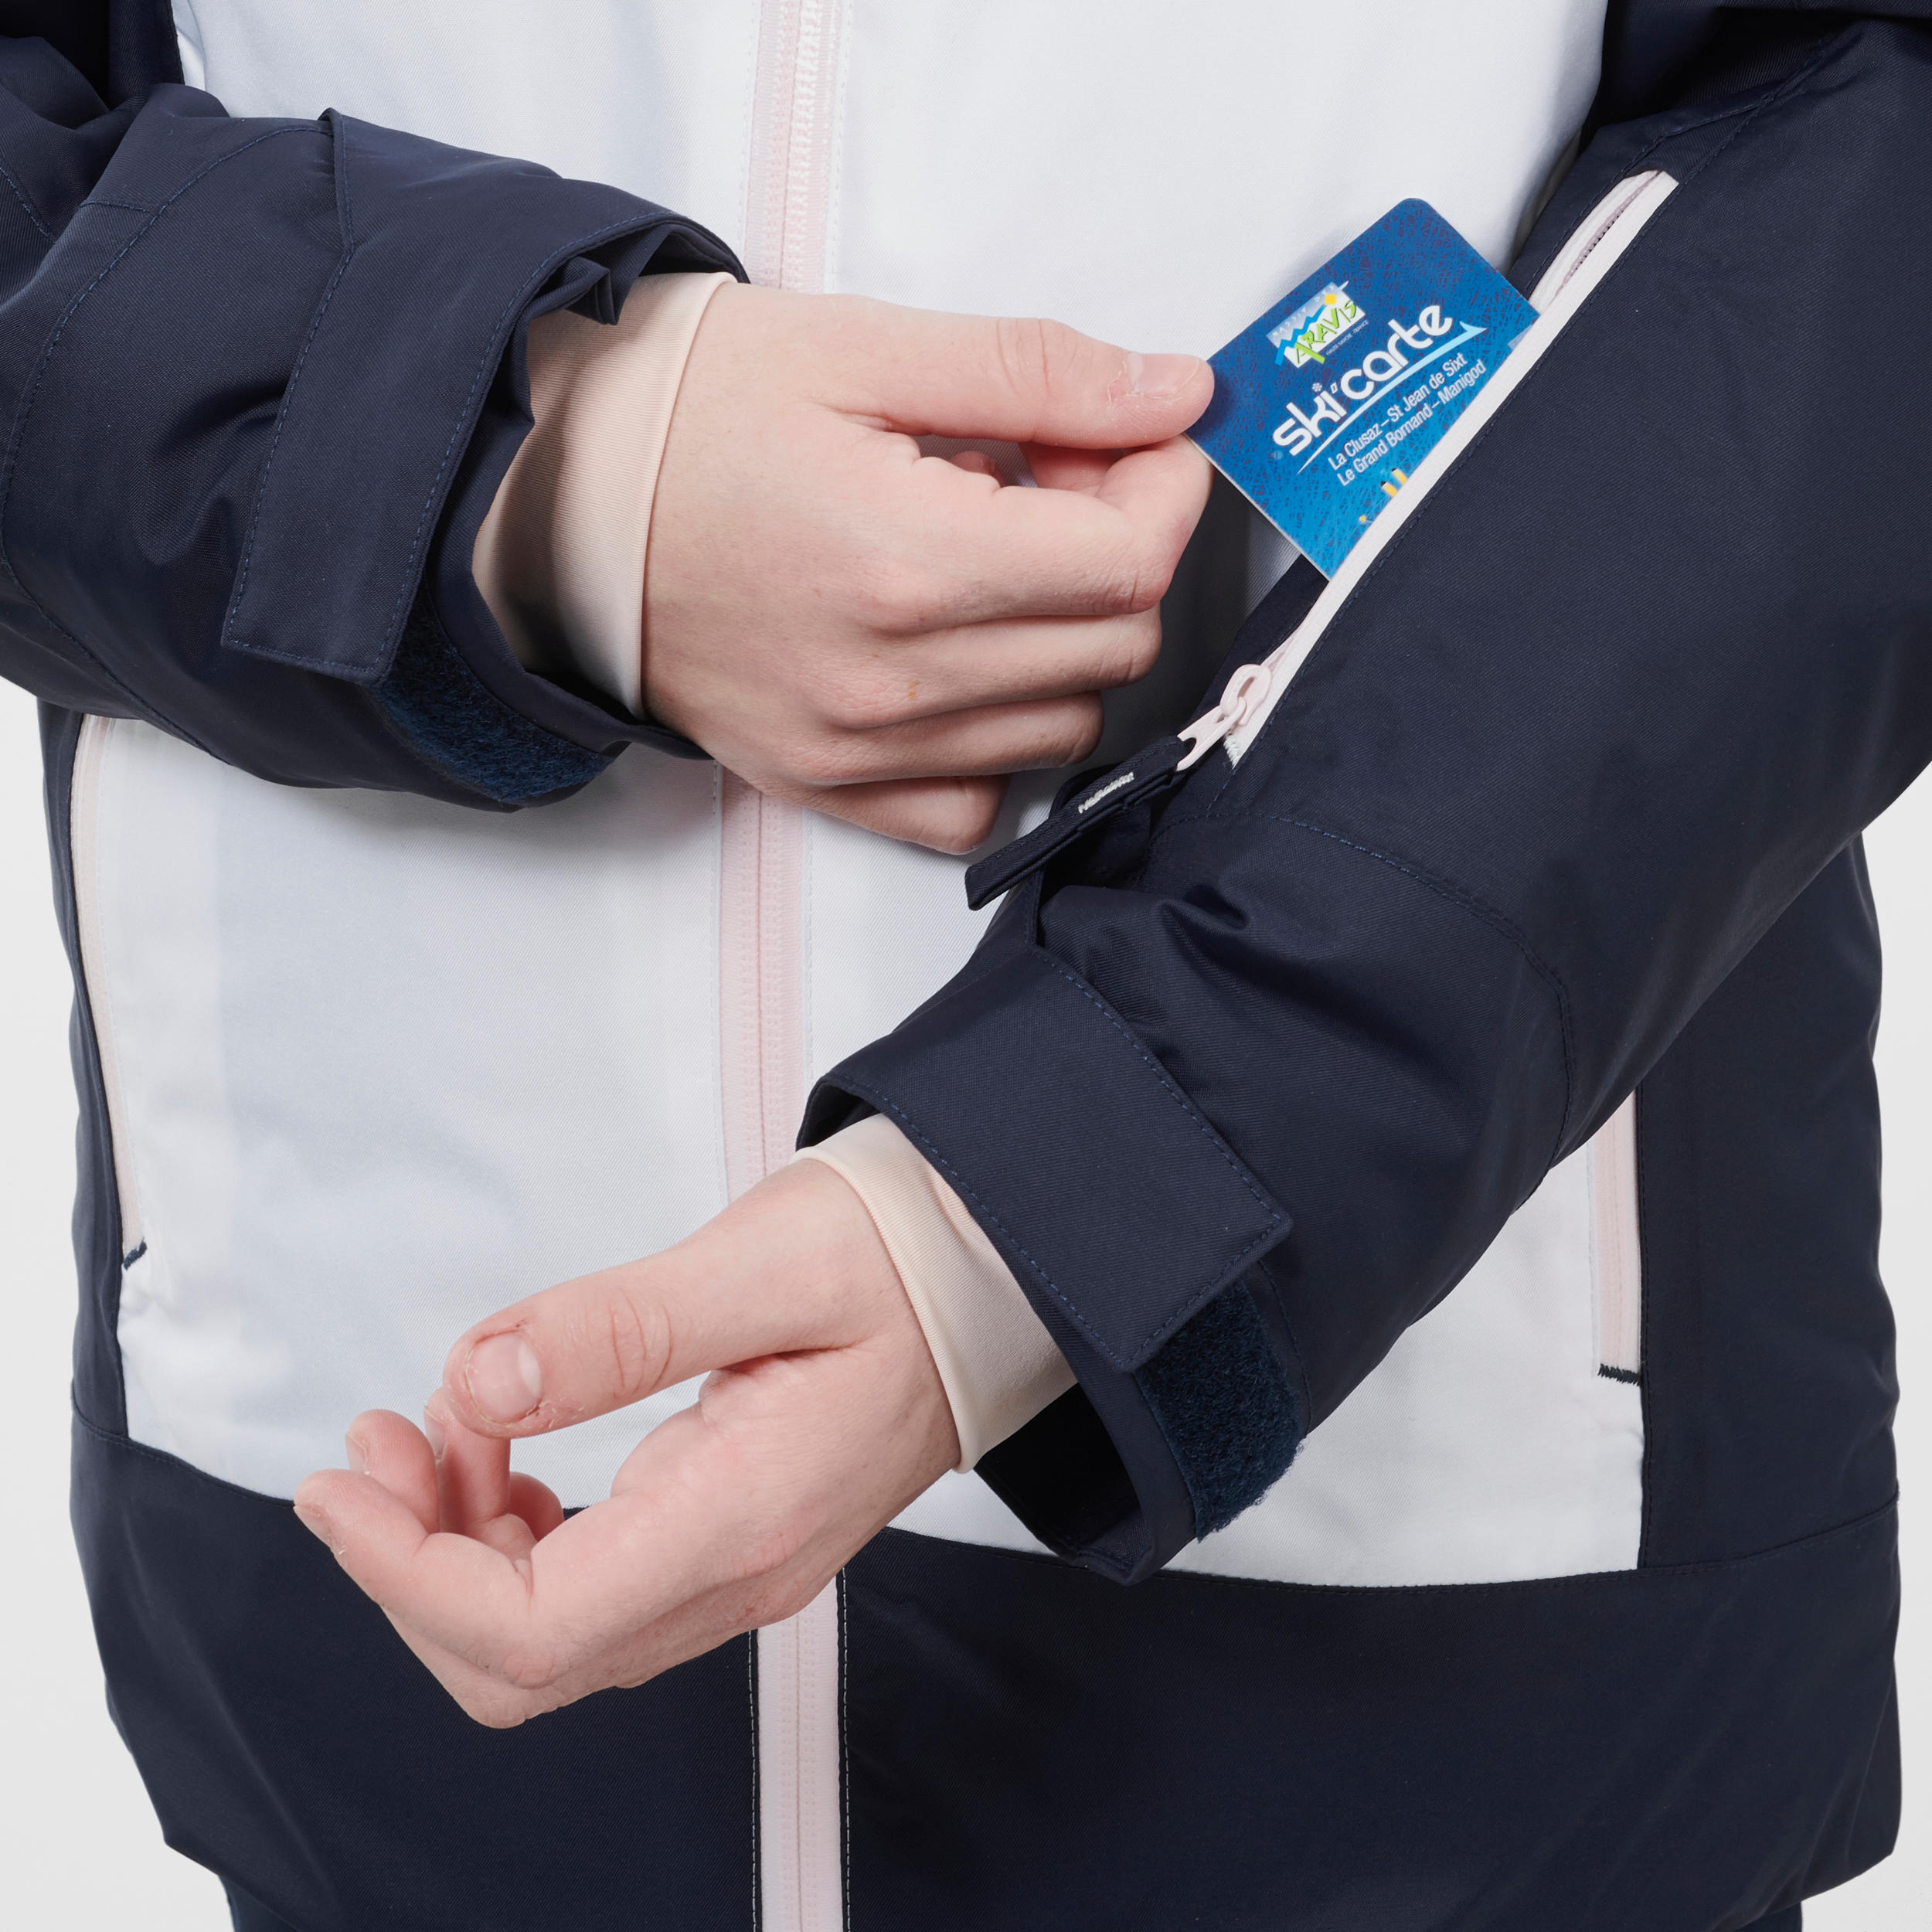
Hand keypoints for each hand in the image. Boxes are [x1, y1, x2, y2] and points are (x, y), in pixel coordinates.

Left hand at [292, 1160, 956, 1725]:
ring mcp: (734, 1570)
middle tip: (373, 1447)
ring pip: (547, 1634)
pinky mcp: (727, 1541)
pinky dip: (510, 1532)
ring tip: (434, 1423)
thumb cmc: (897, 1257)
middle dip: (412, 1567)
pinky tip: (504, 1444)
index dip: (404, 1575)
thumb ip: (622, 1327)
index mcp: (742, 1516)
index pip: (532, 1628)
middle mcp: (736, 1573)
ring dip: (454, 1547)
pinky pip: (587, 1589)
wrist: (991, 1277)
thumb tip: (483, 1378)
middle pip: (520, 1663)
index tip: (341, 1487)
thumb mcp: (763, 1260)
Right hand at [646, 284, 1213, 850]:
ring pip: (1064, 726)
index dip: (1161, 488)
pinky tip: (960, 661)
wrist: (550, 501)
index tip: (1128, 438)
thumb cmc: (690, 416)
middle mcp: (891, 679)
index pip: (1130, 562)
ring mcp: (856, 750)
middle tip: (1048, 478)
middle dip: (1117, 548)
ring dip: (1063, 638)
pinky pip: (974, 808)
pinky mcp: (825, 786)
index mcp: (906, 560)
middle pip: (1113, 644)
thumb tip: (1176, 394)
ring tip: (987, 557)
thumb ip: (1035, 372)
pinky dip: (998, 742)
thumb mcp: (863, 347)